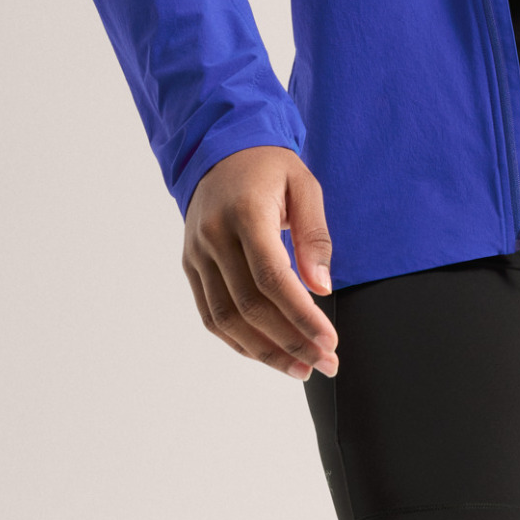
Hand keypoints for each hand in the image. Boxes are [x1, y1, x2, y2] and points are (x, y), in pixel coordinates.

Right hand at [182, 146, 338, 379]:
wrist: (219, 150)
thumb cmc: (270, 168)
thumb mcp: (304, 186)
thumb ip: (315, 237)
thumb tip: (321, 288)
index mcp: (245, 213)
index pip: (271, 277)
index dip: (300, 315)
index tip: (329, 341)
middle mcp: (213, 237)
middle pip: (250, 306)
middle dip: (291, 341)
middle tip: (326, 362)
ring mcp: (197, 254)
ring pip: (226, 319)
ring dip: (265, 351)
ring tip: (302, 368)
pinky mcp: (191, 267)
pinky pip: (211, 315)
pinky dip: (240, 341)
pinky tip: (269, 353)